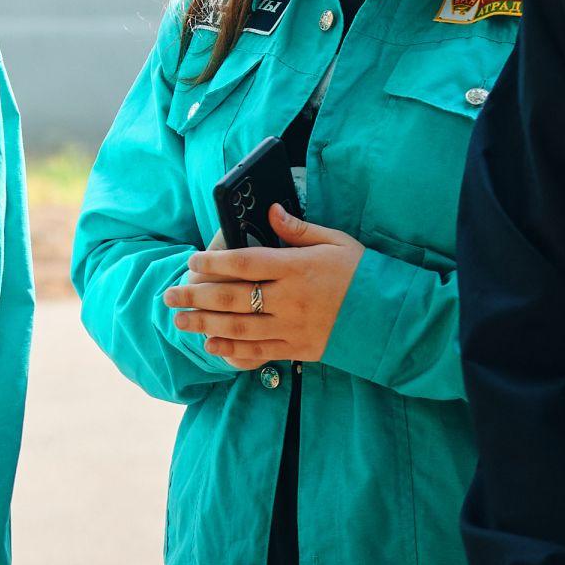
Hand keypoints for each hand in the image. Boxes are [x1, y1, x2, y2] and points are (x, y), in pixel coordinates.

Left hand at [162, 206, 363, 368]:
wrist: (395, 317)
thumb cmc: (364, 274)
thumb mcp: (336, 242)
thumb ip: (298, 230)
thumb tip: (271, 212)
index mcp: (297, 268)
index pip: (245, 262)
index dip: (213, 262)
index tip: (191, 261)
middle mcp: (291, 299)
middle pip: (233, 298)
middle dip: (197, 296)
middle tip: (169, 295)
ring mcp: (295, 327)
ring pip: (240, 328)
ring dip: (206, 324)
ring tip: (180, 321)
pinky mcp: (300, 349)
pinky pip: (260, 352)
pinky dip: (233, 351)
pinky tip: (212, 347)